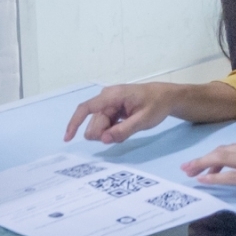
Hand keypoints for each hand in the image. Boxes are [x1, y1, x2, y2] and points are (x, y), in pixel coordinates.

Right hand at [64, 83, 180, 143]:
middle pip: (94, 123)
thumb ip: (123, 130)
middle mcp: (106, 98)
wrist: (166, 97)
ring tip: (130, 127)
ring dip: (111, 133)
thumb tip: (103, 140)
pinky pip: (106, 125)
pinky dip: (114, 130)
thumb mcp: (143, 120)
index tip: (68, 138)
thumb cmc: (156, 105)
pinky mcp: (113, 109)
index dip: (74, 123)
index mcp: (112, 96)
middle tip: (126, 130)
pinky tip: (126, 127)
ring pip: (100, 126)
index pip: (86, 108)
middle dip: (105, 133)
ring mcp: (109, 104)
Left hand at [180, 137, 235, 206]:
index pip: (233, 148)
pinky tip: (204, 181)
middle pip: (224, 151)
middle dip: (203, 159)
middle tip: (186, 167)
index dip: (215, 156)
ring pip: (226, 160)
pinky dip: (216, 178)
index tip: (202, 164)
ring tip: (189, 172)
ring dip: (204, 166)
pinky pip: (234, 177)